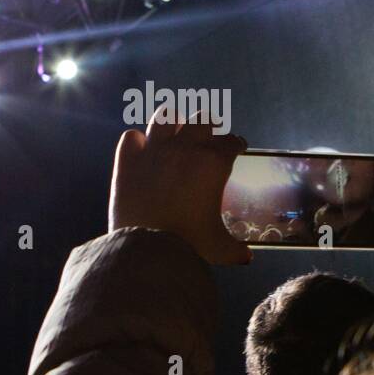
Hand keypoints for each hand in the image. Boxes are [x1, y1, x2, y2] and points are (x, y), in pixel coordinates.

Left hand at [108, 108, 250, 265]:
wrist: (148, 248)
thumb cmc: (190, 245)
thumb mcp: (219, 247)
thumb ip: (235, 249)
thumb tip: (245, 257)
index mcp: (213, 163)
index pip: (231, 142)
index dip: (236, 145)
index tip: (236, 149)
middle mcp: (185, 148)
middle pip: (203, 120)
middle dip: (210, 127)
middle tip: (210, 138)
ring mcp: (154, 149)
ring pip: (166, 116)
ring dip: (173, 123)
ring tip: (175, 133)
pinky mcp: (128, 159)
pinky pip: (131, 136)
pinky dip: (137, 142)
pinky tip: (141, 150)